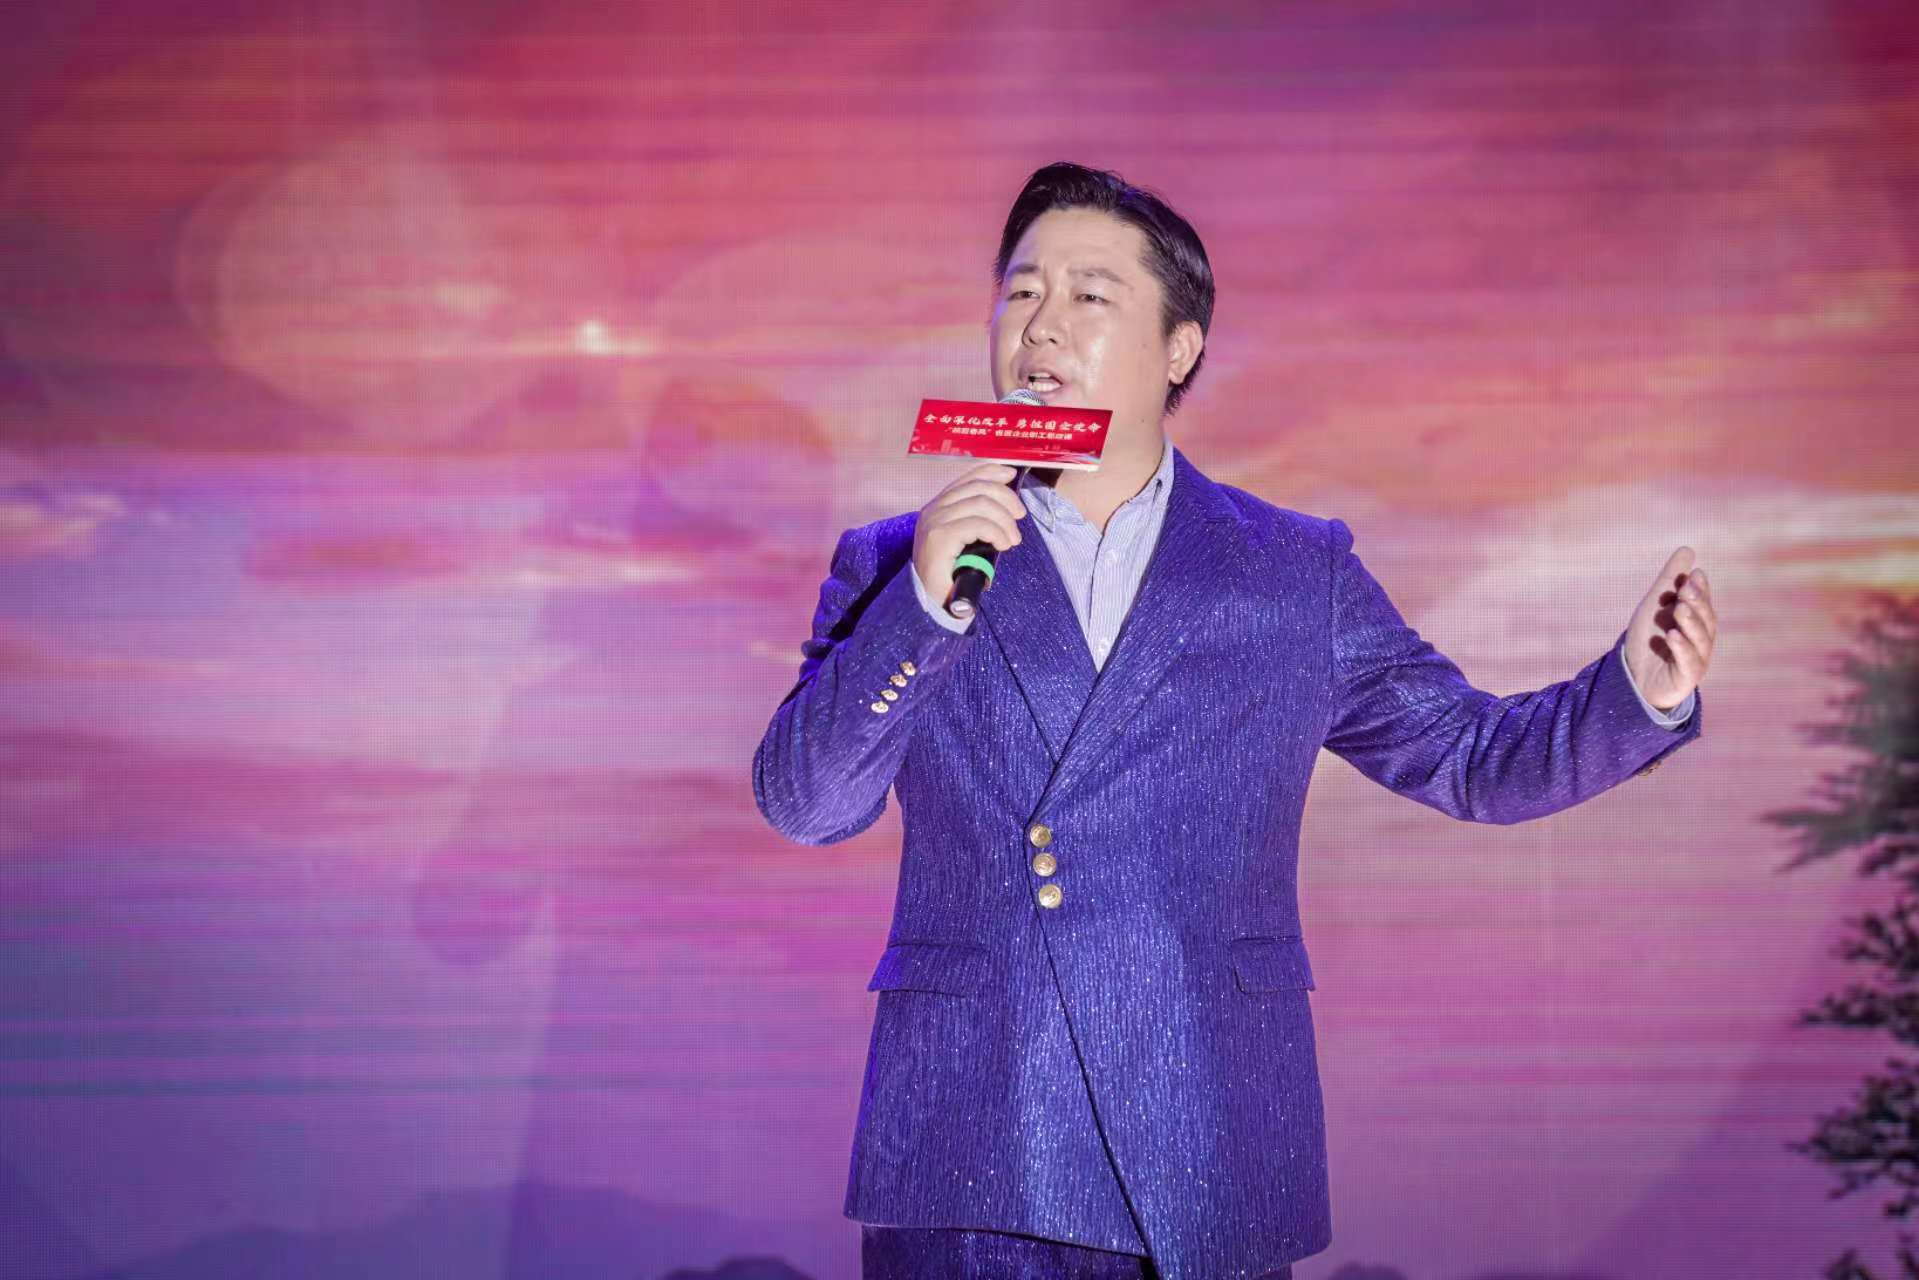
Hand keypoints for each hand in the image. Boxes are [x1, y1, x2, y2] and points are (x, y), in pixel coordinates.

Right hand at [911, 462, 1024, 608]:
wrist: (932, 602)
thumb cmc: (952, 573)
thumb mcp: (968, 539)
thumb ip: (979, 519)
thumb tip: (1008, 504)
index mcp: (939, 506)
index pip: (968, 477)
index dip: (992, 471)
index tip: (1011, 475)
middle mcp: (933, 509)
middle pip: (978, 487)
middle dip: (1006, 498)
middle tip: (1019, 518)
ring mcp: (934, 521)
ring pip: (980, 504)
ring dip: (1004, 521)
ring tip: (1012, 540)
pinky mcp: (939, 537)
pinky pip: (977, 524)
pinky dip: (996, 532)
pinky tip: (1003, 545)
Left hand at [1623, 547, 1715, 711]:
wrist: (1633, 679)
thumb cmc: (1649, 640)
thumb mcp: (1655, 605)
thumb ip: (1671, 580)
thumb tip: (1687, 549)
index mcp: (1696, 621)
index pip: (1703, 602)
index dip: (1700, 589)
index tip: (1693, 575)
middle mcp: (1701, 639)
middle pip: (1705, 619)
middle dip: (1697, 604)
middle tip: (1686, 590)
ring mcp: (1696, 659)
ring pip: (1700, 640)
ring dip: (1691, 623)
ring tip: (1680, 609)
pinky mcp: (1687, 678)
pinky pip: (1688, 662)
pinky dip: (1681, 648)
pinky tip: (1672, 636)